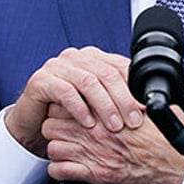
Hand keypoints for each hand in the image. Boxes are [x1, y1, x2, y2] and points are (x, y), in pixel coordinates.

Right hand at [4, 46, 144, 156]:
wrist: (33, 121)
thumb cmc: (68, 113)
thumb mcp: (96, 104)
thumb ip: (116, 98)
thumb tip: (149, 107)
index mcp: (91, 58)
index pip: (119, 66)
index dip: (135, 88)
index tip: (147, 109)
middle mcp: (75, 58)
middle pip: (106, 73)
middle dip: (123, 99)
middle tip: (134, 121)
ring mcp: (56, 67)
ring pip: (87, 81)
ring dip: (104, 105)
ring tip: (114, 126)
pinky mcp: (41, 80)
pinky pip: (64, 91)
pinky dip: (79, 108)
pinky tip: (88, 123)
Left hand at [43, 104, 183, 183]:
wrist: (174, 163)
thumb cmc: (163, 137)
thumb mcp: (146, 104)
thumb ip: (130, 92)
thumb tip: (129, 78)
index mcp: (103, 112)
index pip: (65, 102)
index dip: (64, 106)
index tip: (69, 109)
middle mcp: (93, 132)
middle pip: (52, 123)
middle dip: (55, 126)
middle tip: (63, 129)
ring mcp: (91, 154)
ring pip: (52, 146)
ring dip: (56, 147)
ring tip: (65, 147)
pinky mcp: (93, 175)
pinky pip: (59, 171)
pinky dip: (58, 169)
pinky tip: (66, 166)